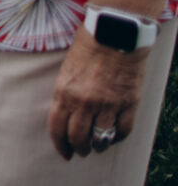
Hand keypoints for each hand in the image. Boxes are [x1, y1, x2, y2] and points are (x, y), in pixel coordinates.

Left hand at [49, 29, 148, 157]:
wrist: (114, 33)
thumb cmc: (87, 47)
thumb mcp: (66, 69)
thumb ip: (65, 93)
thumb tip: (65, 115)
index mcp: (64, 91)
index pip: (57, 128)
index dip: (60, 144)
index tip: (64, 153)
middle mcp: (84, 101)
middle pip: (78, 137)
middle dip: (79, 148)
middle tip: (81, 151)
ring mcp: (107, 104)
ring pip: (101, 138)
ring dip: (98, 146)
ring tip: (98, 146)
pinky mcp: (128, 103)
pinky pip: (123, 130)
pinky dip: (118, 137)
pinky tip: (114, 136)